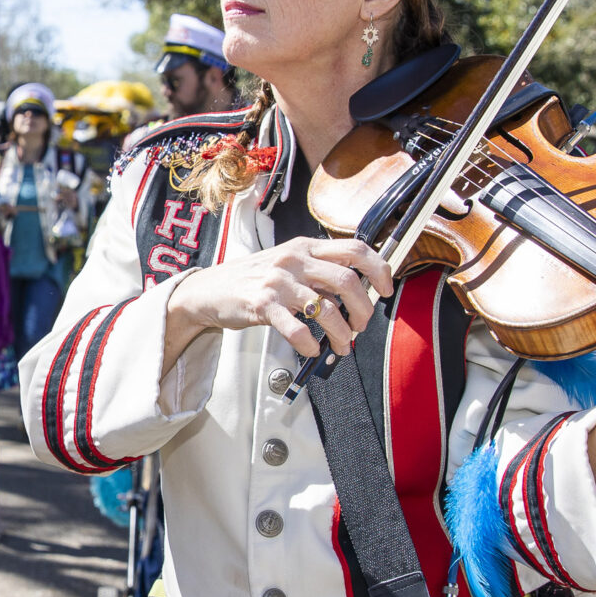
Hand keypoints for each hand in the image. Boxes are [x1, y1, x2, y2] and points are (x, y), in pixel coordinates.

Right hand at [163, 235, 393, 363]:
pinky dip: (310, 344)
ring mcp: (278, 282)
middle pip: (348, 279)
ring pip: (327, 308)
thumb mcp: (287, 264)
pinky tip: (311, 350)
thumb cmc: (251, 280)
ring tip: (341, 346)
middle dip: (364, 309)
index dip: (379, 268)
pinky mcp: (262, 305)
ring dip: (342, 333)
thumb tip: (355, 293)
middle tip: (360, 326)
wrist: (208, 290)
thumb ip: (318, 272)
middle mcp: (294, 260)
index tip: (387, 288)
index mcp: (305, 247)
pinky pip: (297, 329)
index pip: (355, 248)